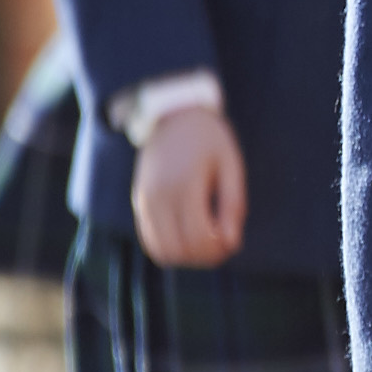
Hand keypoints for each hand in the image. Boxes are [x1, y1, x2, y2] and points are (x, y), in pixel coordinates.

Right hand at [133, 108, 246, 267]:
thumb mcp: (231, 164)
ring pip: (162, 252)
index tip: (232, 241)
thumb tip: (232, 243)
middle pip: (179, 250)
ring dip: (186, 257)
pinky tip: (187, 236)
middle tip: (221, 245)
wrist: (173, 114)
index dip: (218, 249)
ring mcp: (144, 201)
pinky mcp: (138, 202)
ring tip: (205, 243)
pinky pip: (150, 241)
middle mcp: (158, 196)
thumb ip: (233, 204)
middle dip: (204, 257)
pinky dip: (170, 248)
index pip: (198, 238)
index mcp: (184, 185)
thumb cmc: (208, 138)